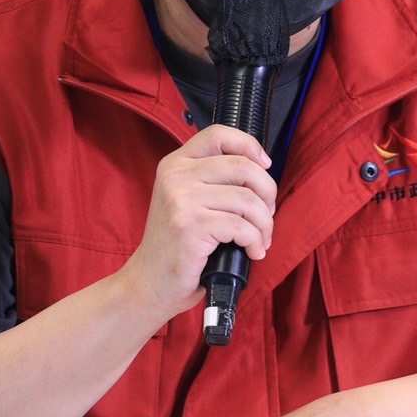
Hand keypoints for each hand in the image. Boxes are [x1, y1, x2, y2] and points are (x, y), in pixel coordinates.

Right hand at [118, 124, 276, 321]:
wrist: (150, 282)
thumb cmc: (177, 246)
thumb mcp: (186, 201)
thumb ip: (213, 180)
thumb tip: (261, 170)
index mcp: (175, 164)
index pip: (218, 134)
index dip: (249, 146)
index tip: (264, 166)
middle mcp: (175, 176)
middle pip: (242, 167)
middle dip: (267, 192)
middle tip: (267, 215)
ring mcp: (180, 200)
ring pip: (247, 200)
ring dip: (264, 224)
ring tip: (260, 240)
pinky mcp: (190, 226)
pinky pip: (242, 227)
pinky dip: (255, 241)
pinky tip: (252, 252)